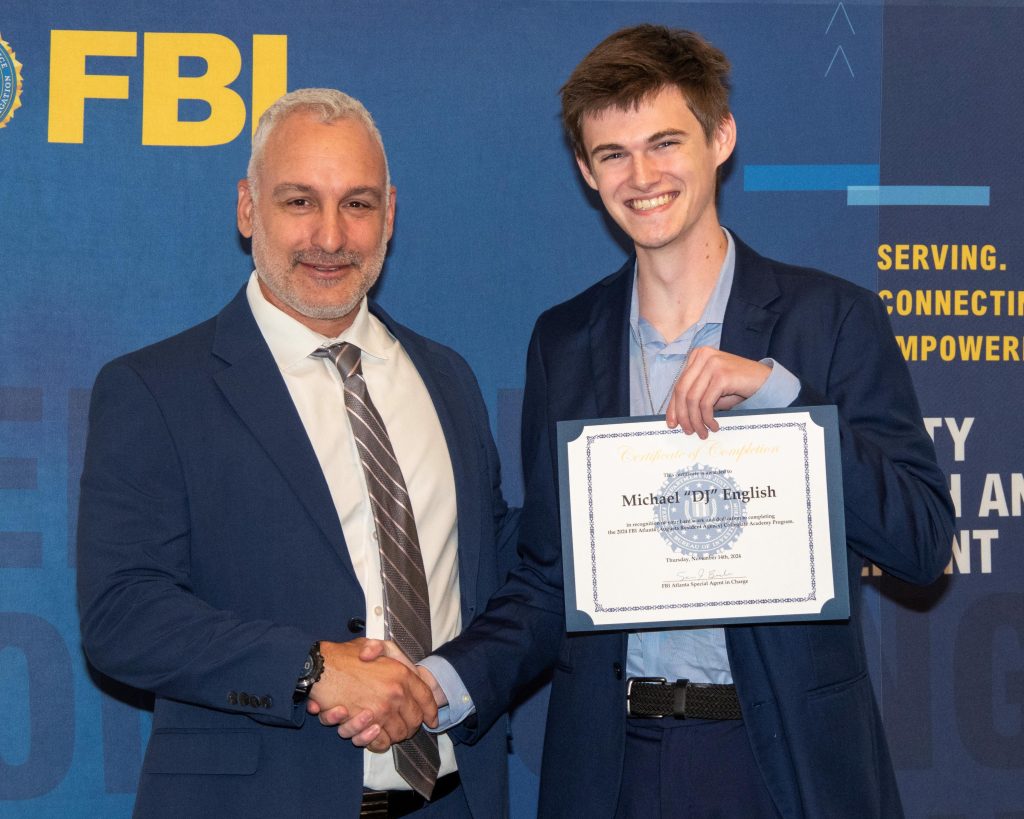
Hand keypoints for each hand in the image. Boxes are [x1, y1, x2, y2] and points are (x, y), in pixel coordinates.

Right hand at [306, 639, 437, 750]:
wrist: (321, 668)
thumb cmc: (345, 655)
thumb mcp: (374, 645)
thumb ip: (390, 652)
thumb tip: (405, 667)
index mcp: (401, 674)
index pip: (427, 698)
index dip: (432, 710)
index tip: (432, 719)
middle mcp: (395, 694)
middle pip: (415, 720)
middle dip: (412, 726)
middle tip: (405, 726)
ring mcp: (380, 711)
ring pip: (398, 734)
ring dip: (394, 735)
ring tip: (386, 728)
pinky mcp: (364, 725)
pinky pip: (379, 742)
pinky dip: (377, 742)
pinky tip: (373, 733)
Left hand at [665, 348, 769, 438]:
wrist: (765, 381)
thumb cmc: (738, 386)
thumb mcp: (712, 389)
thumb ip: (695, 397)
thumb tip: (677, 417)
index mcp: (697, 356)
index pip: (679, 385)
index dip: (673, 406)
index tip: (672, 423)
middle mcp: (703, 356)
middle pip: (682, 391)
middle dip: (683, 415)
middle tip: (688, 431)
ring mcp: (712, 363)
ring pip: (692, 399)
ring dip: (696, 420)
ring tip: (702, 432)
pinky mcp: (722, 375)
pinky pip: (706, 403)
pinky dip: (707, 418)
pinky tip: (714, 425)